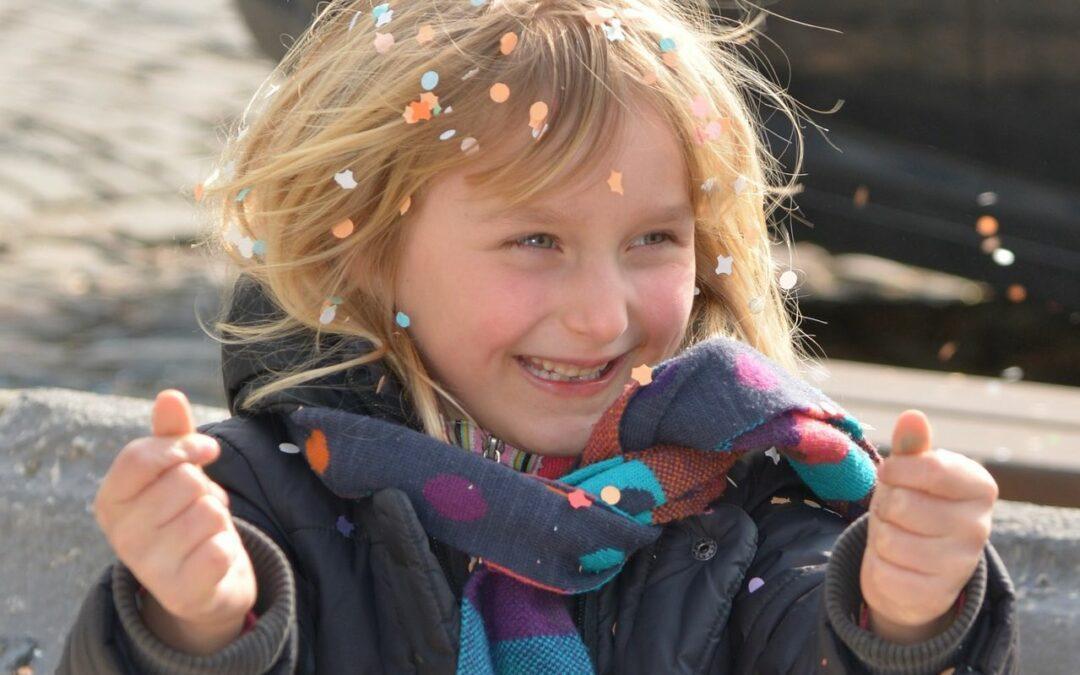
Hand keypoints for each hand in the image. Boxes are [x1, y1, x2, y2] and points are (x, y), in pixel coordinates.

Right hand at [92, 389, 255, 652]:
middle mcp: (121, 537)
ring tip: (205, 531)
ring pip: (210, 512)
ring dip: (219, 516)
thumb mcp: (175, 471)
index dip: (183, 445)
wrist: (202, 584)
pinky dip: (228, 548)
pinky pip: (222, 549)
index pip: (139, 457)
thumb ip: (172, 434)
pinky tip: (213, 557)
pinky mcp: (182, 593)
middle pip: (184, 481)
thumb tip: (169, 395)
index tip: (206, 450)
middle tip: (199, 505)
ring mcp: (149, 568)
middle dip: (205, 487)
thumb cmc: (184, 515)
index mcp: (110, 501)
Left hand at [860, 409, 997, 643]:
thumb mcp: (911, 474)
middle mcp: (979, 527)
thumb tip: (912, 416)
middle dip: (885, 504)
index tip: (891, 473)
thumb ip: (912, 448)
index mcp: (980, 487)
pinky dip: (878, 564)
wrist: (918, 568)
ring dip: (880, 534)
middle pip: (902, 503)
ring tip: (897, 535)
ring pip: (889, 538)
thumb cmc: (914, 505)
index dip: (896, 469)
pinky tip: (896, 564)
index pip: (931, 468)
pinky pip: (883, 570)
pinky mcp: (935, 595)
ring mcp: (960, 565)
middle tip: (896, 511)